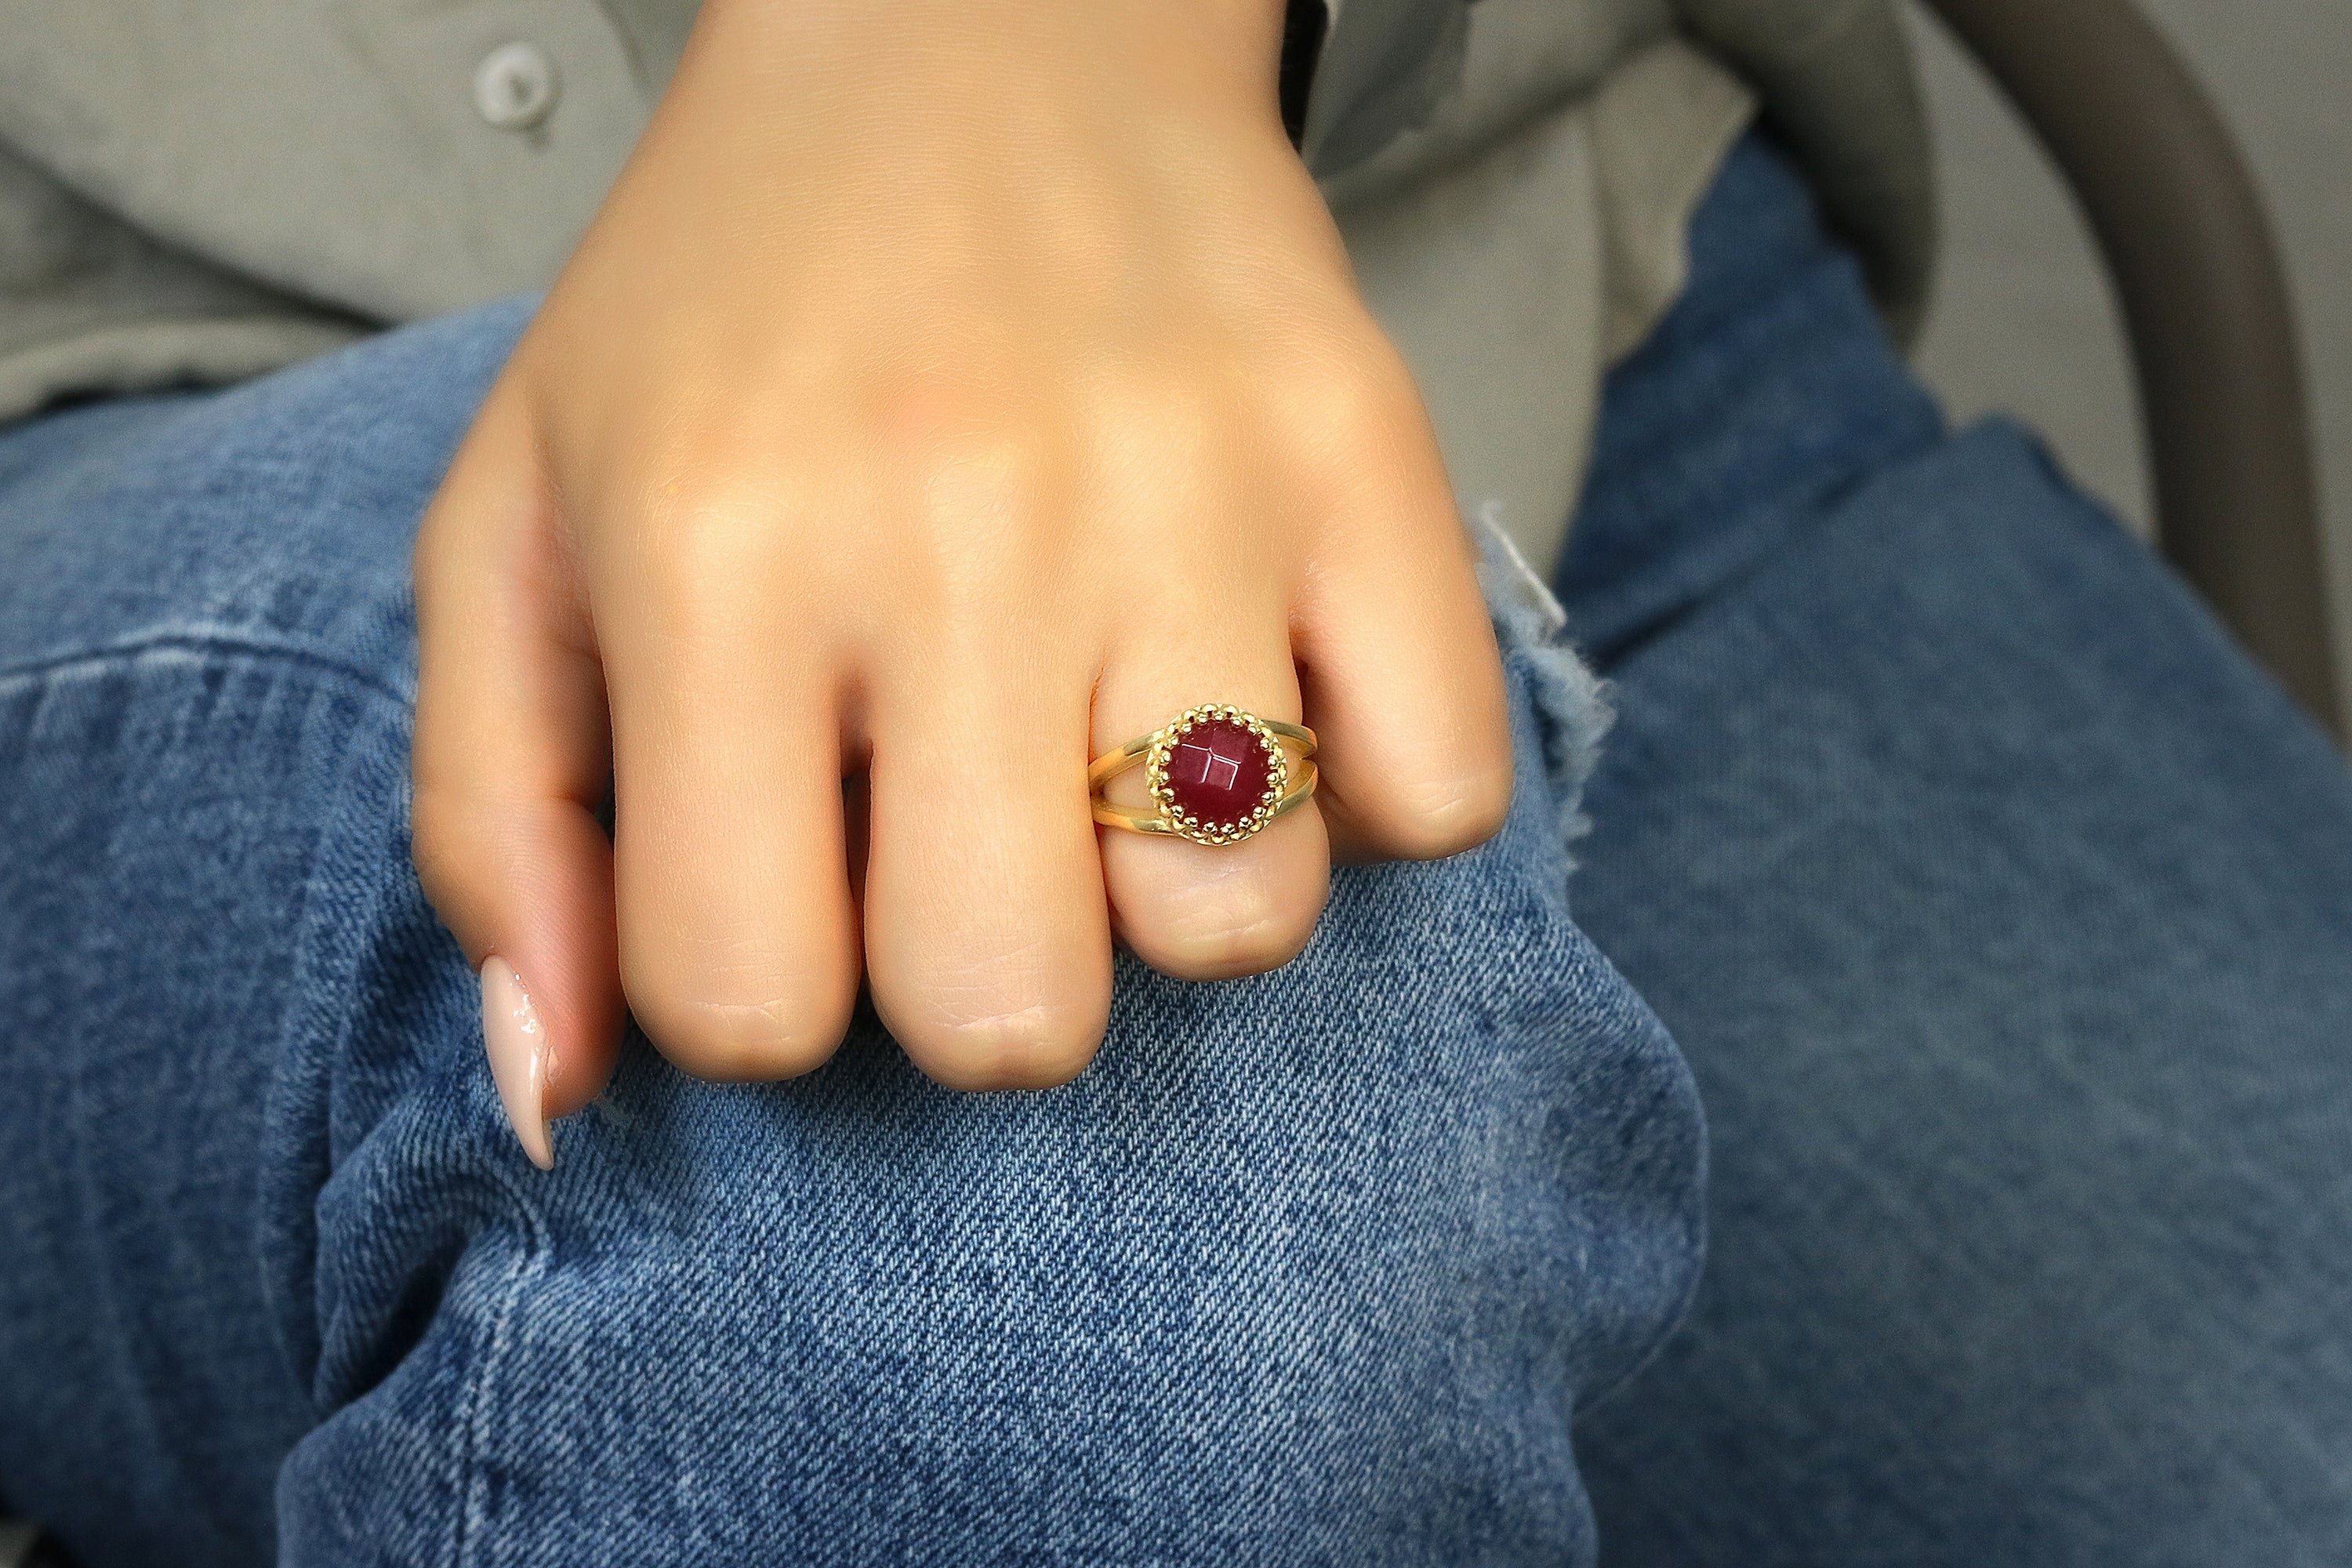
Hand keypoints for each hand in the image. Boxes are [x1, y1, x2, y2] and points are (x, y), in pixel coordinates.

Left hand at [410, 0, 1511, 1158]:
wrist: (975, 32)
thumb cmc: (730, 320)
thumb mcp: (519, 529)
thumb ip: (496, 826)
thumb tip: (557, 1100)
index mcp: (715, 554)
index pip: (751, 1004)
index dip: (766, 986)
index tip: (794, 865)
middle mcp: (960, 525)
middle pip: (1014, 1015)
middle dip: (976, 978)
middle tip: (965, 827)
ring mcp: (1192, 489)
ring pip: (1241, 926)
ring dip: (1174, 893)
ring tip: (1116, 737)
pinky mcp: (1371, 456)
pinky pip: (1436, 793)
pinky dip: (1362, 793)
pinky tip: (1263, 688)